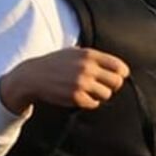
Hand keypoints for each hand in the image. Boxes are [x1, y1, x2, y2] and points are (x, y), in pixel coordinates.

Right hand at [0, 47, 130, 114]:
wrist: (34, 76)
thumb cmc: (56, 63)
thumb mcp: (75, 52)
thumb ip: (95, 57)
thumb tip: (118, 68)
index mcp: (90, 55)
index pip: (119, 67)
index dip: (121, 74)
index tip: (116, 77)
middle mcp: (88, 68)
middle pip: (117, 82)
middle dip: (112, 86)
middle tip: (103, 86)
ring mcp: (82, 83)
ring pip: (107, 94)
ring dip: (100, 95)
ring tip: (89, 91)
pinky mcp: (76, 97)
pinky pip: (94, 103)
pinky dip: (90, 102)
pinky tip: (81, 97)